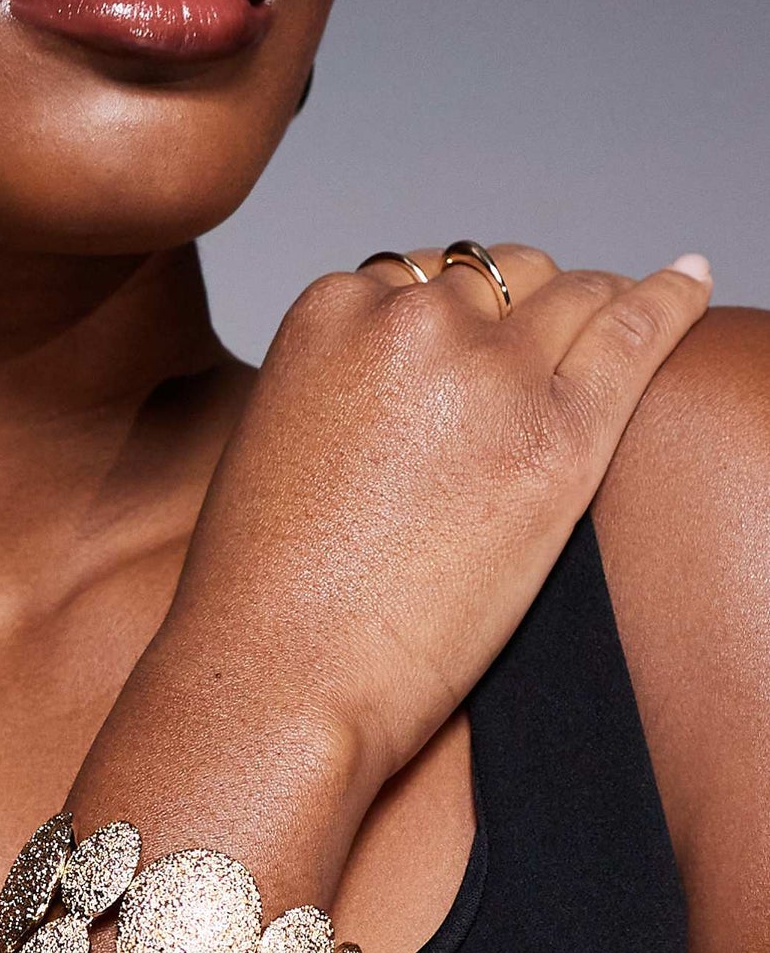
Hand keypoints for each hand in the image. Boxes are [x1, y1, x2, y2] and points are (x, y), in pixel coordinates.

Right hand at [153, 244, 712, 799]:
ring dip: (589, 308)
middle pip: (498, 277)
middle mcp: (411, 321)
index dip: (455, 315)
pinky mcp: (559, 438)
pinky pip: (636, 334)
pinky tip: (692, 280)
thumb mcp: (276, 446)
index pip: (419, 277)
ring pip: (568, 294)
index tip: (475, 346)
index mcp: (328, 312)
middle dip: (522, 309)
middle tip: (542, 354)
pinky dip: (672, 299)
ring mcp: (488, 373)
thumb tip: (407, 397)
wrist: (276, 676)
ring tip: (619, 323)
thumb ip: (340, 390)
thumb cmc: (260, 592)